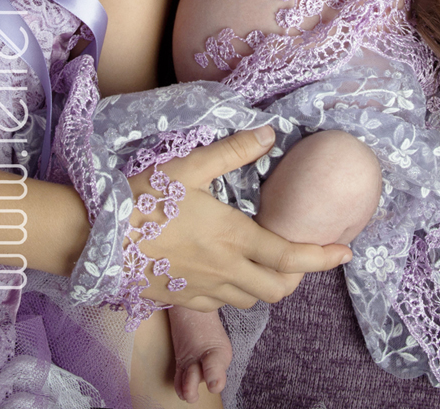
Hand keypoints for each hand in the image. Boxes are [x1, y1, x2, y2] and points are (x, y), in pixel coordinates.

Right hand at [128, 127, 351, 310]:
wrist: (95, 237)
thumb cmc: (141, 196)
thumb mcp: (189, 165)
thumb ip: (233, 152)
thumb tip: (270, 134)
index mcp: (231, 236)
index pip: (288, 255)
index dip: (321, 257)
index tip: (344, 252)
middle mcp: (223, 269)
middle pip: (276, 289)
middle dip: (295, 277)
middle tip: (297, 256)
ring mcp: (201, 289)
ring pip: (249, 299)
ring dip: (263, 284)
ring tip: (262, 262)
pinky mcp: (180, 299)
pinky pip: (219, 305)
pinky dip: (233, 292)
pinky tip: (223, 271)